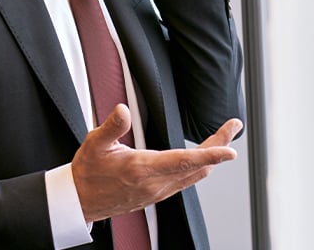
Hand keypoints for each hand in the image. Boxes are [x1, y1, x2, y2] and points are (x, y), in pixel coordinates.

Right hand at [71, 104, 242, 222]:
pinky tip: (203, 158)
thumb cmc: (88, 173)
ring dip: (212, 158)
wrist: (80, 202)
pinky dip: (199, 167)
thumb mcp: (94, 144)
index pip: (184, 161)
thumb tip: (123, 110)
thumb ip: (111, 126)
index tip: (230, 149)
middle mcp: (154, 184)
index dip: (211, 155)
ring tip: (223, 138)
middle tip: (233, 127)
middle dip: (219, 146)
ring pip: (194, 175)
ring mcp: (158, 192)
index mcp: (142, 169)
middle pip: (197, 166)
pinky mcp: (157, 195)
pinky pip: (186, 181)